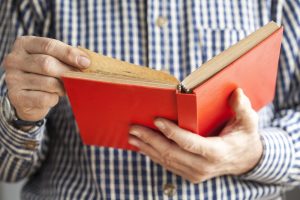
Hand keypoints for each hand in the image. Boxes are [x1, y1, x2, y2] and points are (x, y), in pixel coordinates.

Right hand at [3, 36, 89, 120]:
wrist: (29, 98)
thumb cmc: (45, 74)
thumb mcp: (53, 60)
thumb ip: (66, 57)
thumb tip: (86, 61)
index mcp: (24, 44)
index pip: (48, 45)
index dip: (69, 53)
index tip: (86, 62)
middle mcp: (14, 59)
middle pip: (47, 63)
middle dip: (68, 71)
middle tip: (80, 77)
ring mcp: (13, 79)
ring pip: (48, 82)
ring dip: (62, 87)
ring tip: (64, 88)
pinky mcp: (16, 97)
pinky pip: (44, 98)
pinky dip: (54, 99)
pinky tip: (53, 97)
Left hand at [128, 88, 262, 182]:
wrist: (246, 161)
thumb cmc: (245, 137)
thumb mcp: (249, 122)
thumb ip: (243, 108)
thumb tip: (236, 92)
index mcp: (216, 152)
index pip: (189, 143)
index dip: (171, 132)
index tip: (156, 120)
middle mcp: (203, 166)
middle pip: (171, 153)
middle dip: (150, 140)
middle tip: (134, 128)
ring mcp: (195, 173)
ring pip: (166, 161)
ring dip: (147, 148)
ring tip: (132, 136)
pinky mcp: (190, 175)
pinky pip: (168, 165)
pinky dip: (154, 155)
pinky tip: (143, 146)